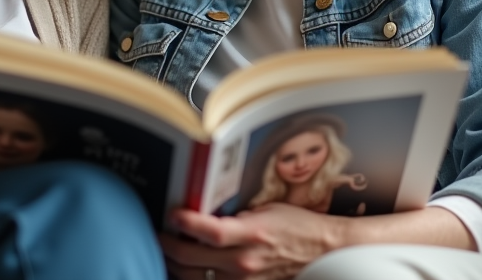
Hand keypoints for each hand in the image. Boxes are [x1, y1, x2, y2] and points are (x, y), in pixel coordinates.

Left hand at [160, 204, 344, 279]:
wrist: (325, 253)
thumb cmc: (296, 226)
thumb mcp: (266, 209)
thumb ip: (234, 215)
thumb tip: (202, 211)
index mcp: (251, 234)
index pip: (210, 231)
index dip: (185, 223)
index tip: (170, 213)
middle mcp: (244, 262)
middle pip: (191, 259)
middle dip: (167, 245)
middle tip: (156, 233)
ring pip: (193, 278)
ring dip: (174, 265)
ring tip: (167, 252)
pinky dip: (192, 279)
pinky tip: (185, 270)